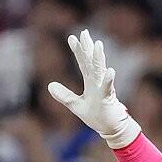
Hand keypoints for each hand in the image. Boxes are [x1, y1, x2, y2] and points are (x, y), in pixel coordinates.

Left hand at [47, 29, 140, 149]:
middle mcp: (97, 83)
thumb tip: (50, 85)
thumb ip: (64, 95)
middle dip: (88, 48)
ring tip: (98, 45)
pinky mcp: (108, 99)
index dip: (78, 51)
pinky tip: (110, 71)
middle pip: (91, 63)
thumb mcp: (76, 105)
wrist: (111, 129)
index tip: (72, 37)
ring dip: (99, 59)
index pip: (83, 63)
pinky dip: (108, 80)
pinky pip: (108, 88)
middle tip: (84, 33)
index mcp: (91, 82)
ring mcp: (104, 89)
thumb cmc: (96, 116)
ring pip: (100, 72)